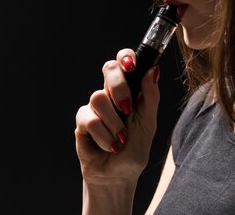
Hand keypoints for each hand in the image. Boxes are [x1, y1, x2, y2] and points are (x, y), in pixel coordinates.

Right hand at [75, 48, 160, 184]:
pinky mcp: (81, 121)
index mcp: (128, 90)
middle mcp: (110, 94)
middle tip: (126, 108)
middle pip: (108, 68)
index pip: (123, 62)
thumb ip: (150, 97)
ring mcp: (94, 106)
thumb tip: (153, 70)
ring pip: (98, 97)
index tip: (131, 65)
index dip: (125, 57)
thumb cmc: (134, 150)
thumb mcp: (148, 124)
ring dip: (113, 124)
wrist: (118, 176)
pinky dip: (104, 137)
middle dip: (119, 87)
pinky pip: (89, 120)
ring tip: (120, 139)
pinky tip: (109, 146)